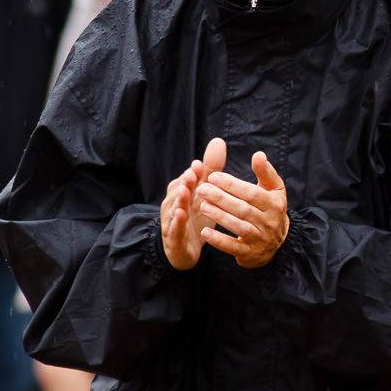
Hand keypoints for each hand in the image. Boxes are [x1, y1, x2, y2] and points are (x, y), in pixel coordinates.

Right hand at [159, 138, 226, 270]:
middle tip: (192, 174)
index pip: (186, 180)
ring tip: (186, 192)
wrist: (184, 249)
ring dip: (179, 200)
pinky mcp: (173, 238)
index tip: (200, 164)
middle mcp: (174, 204)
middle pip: (179, 192)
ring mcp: (172, 221)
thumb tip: (218, 141)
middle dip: (185, 182)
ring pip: (174, 209)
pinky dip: (177, 222)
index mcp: (182, 192)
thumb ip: (211, 169)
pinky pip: (174, 228)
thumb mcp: (204, 192)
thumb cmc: (195, 216)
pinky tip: (181, 215)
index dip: (193, 173)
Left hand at [195, 150, 289, 268]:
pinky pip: (233, 247)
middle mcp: (269, 221)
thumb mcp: (274, 189)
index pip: (251, 193)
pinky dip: (218, 240)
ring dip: (218, 216)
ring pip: (238, 227)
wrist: (277, 242)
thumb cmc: (271, 209)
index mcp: (275, 203)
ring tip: (202, 205)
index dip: (232, 185)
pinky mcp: (250, 253)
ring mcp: (260, 238)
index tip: (212, 176)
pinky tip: (205, 231)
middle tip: (201, 189)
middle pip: (243, 209)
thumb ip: (265, 172)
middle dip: (221, 198)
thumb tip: (258, 154)